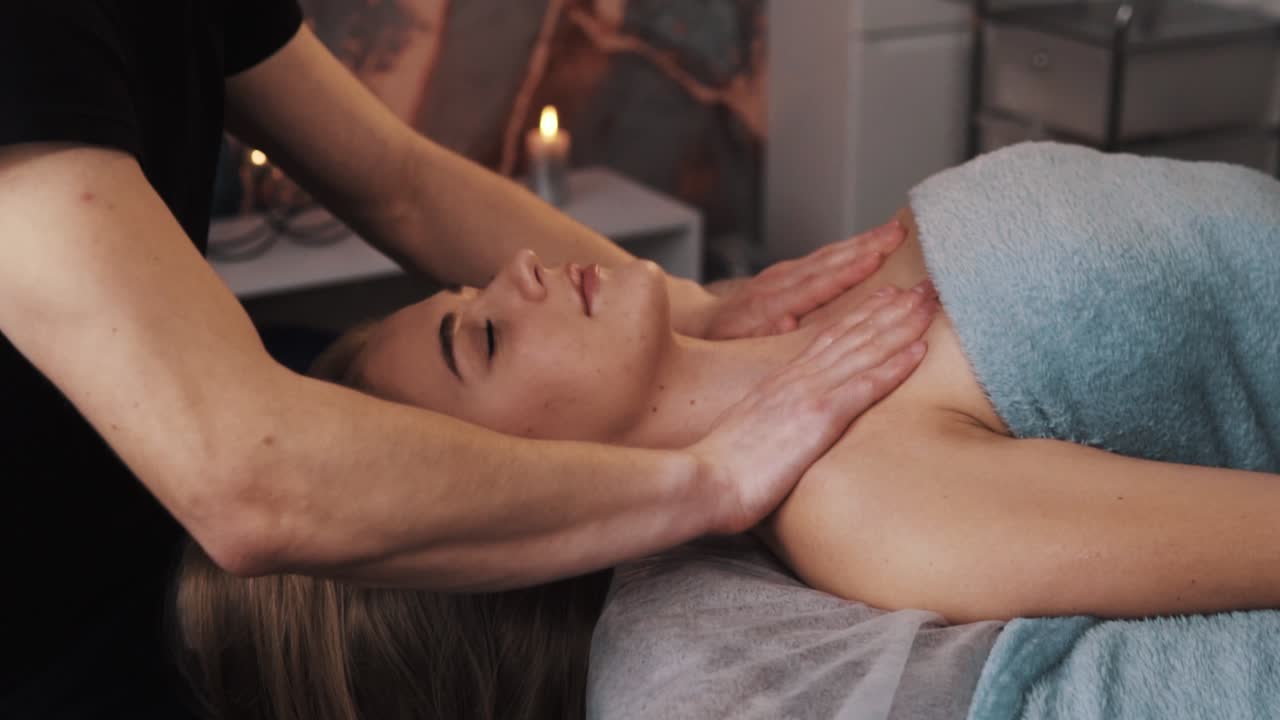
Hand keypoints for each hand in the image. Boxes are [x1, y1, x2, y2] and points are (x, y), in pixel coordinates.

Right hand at [690, 281, 937, 533]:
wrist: (704, 481)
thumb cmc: (721, 470)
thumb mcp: (749, 433)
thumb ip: (772, 420)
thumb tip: (786, 425)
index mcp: (780, 382)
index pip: (828, 338)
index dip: (862, 315)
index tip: (889, 296)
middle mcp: (797, 379)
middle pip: (853, 333)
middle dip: (892, 307)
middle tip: (925, 285)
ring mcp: (809, 394)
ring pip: (864, 349)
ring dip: (902, 323)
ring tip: (931, 301)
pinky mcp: (819, 417)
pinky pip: (865, 385)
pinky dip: (894, 365)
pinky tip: (920, 350)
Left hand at [703, 220, 905, 339]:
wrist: (707, 322)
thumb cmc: (729, 342)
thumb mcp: (742, 346)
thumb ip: (765, 335)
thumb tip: (786, 324)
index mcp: (771, 304)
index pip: (816, 285)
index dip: (846, 272)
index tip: (875, 258)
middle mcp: (780, 282)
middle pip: (829, 261)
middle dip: (865, 245)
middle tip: (898, 233)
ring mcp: (784, 273)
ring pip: (829, 254)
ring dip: (863, 241)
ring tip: (894, 230)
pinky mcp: (789, 270)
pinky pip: (824, 256)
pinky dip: (849, 247)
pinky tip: (871, 241)